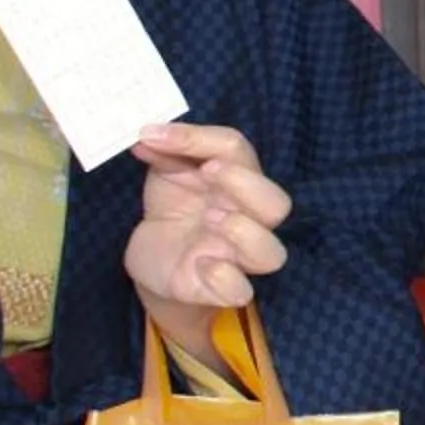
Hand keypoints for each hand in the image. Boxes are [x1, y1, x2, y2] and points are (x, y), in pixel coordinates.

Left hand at [125, 123, 290, 342]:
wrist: (155, 256)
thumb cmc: (174, 207)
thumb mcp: (166, 173)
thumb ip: (164, 151)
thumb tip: (148, 133)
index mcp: (237, 181)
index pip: (237, 150)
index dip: (201, 138)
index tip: (157, 136)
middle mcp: (247, 218)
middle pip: (276, 203)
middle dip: (244, 183)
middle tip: (207, 172)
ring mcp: (236, 257)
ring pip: (271, 253)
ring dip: (244, 231)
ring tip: (210, 218)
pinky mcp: (218, 288)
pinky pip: (239, 291)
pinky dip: (225, 277)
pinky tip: (200, 263)